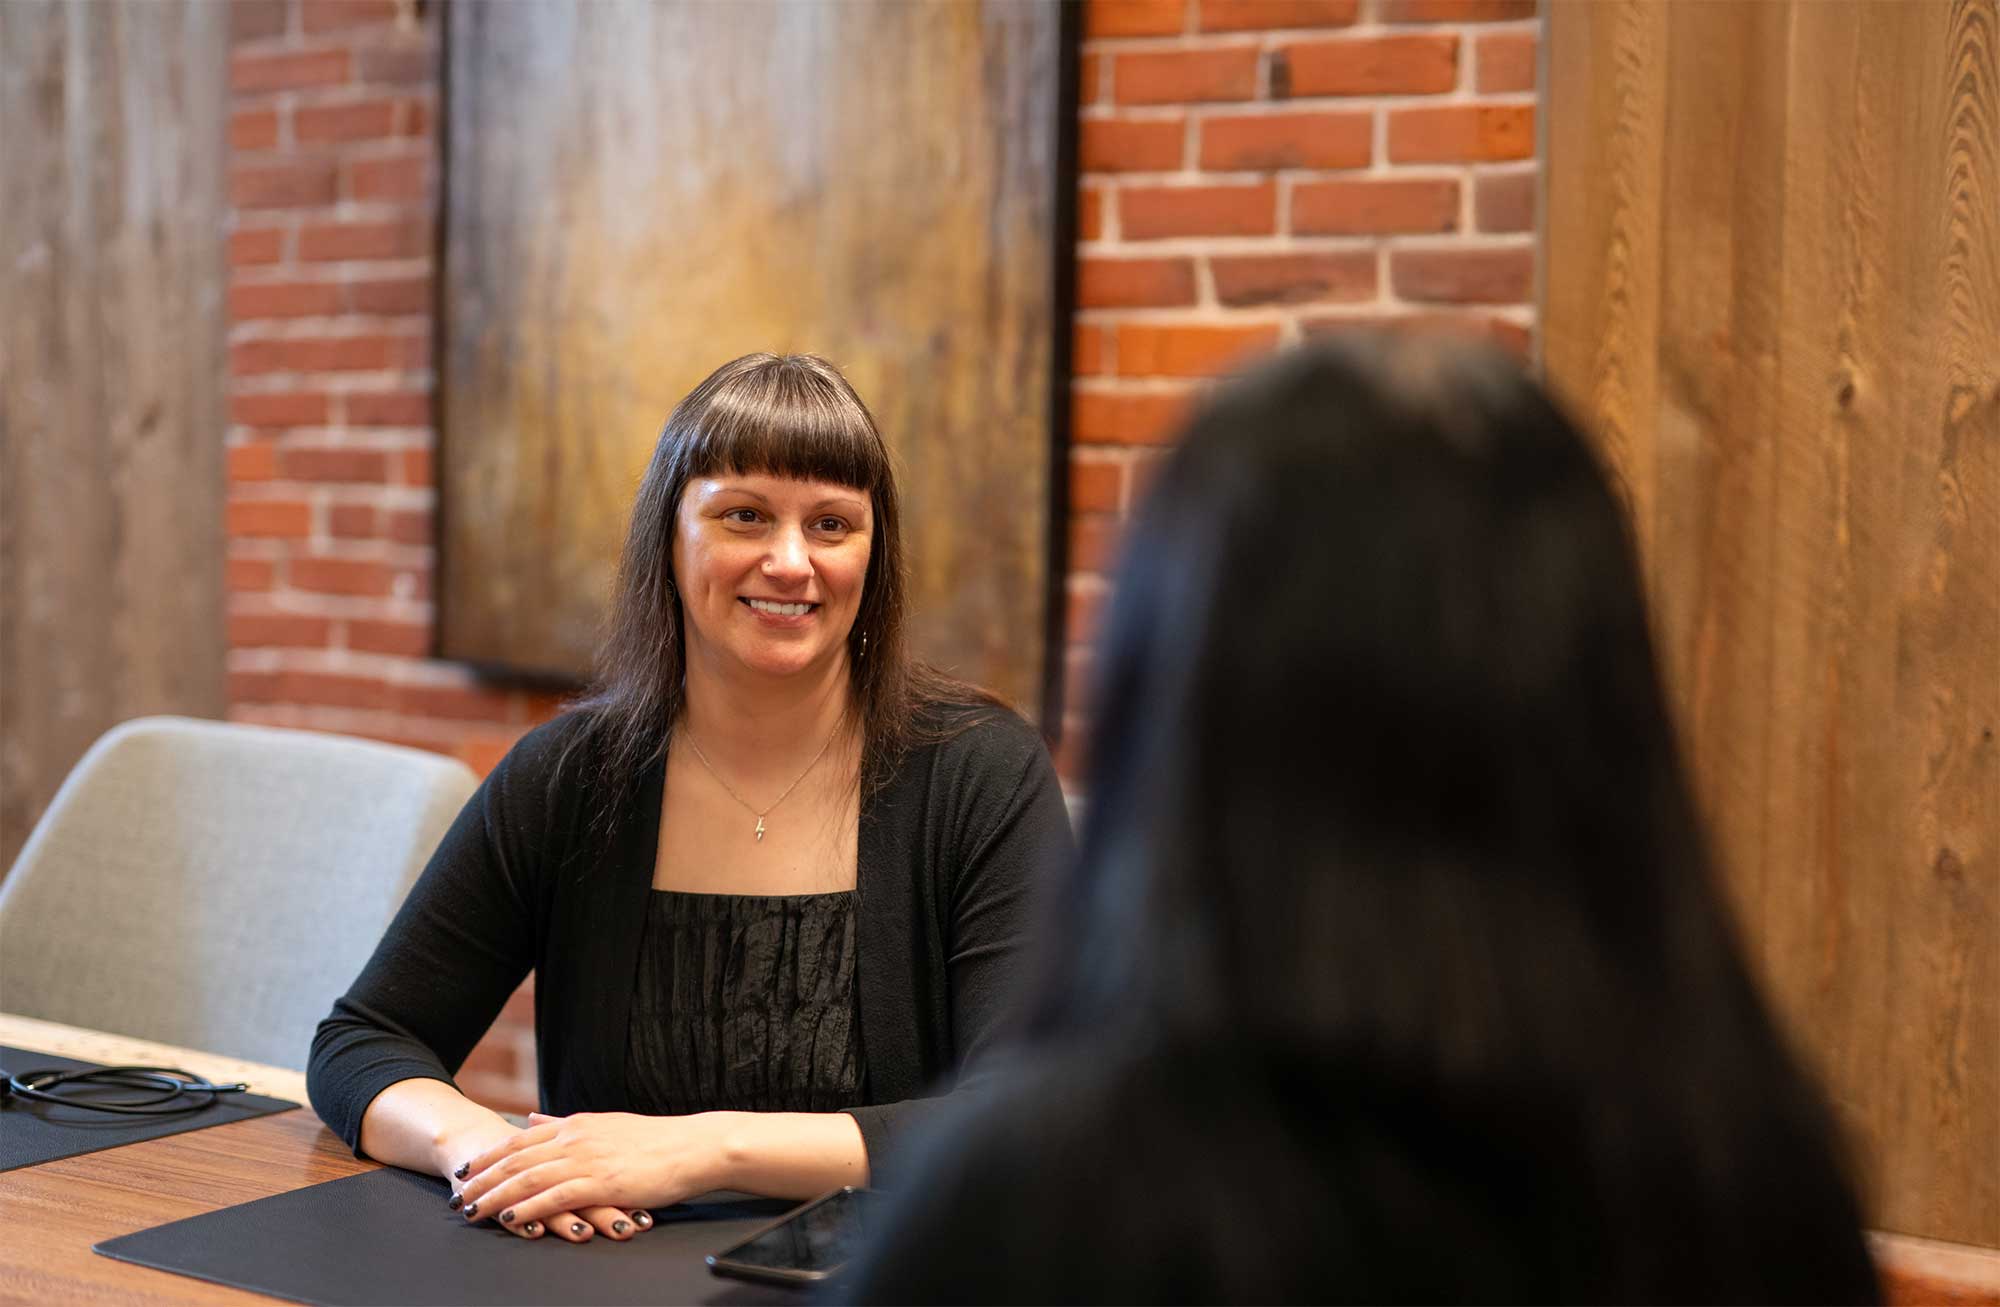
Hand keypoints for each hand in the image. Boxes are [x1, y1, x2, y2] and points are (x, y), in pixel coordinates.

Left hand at [441, 1118, 652, 1243]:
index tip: (466, 1170)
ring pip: (528, 1177)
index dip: (490, 1156)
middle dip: (482, 1178)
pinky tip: (510, 1217)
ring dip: (496, 1195)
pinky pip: (555, 1196)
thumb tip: (533, 1117)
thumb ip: (566, 1123)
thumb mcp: (606, 1125)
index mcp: (577, 1124)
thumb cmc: (657, 1141)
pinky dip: (529, 1206)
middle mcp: (575, 1138)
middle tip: (457, 1194)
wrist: (694, 1146)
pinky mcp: (602, 1182)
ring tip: (472, 1210)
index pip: (521, 1139)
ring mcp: (587, 1159)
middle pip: (516, 1159)